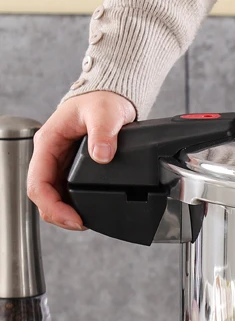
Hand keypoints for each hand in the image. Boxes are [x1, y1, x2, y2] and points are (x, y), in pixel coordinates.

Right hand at [27, 91, 135, 229]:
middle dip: (59, 214)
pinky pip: (67, 190)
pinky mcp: (72, 167)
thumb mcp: (105, 113)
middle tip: (82, 224)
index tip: (73, 219)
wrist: (111, 96)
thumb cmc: (102, 100)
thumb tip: (101, 155)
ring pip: (54, 195)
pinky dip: (74, 204)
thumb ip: (104, 133)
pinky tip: (87, 210)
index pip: (38, 183)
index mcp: (48, 143)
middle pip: (43, 194)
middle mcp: (50, 155)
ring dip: (65, 211)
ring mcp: (60, 162)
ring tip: (85, 221)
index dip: (53, 206)